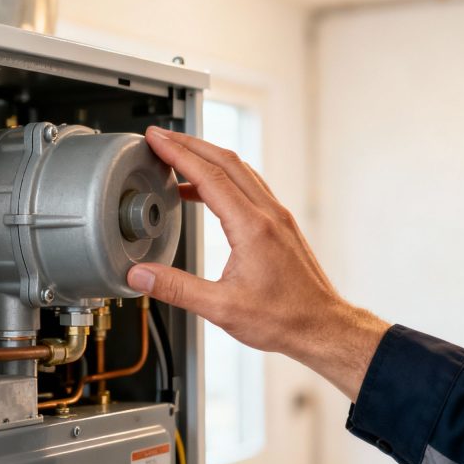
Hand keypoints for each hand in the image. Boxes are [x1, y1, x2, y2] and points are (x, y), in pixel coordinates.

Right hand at [127, 127, 389, 400]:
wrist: (323, 327)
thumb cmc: (284, 319)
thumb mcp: (221, 308)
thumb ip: (176, 288)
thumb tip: (140, 275)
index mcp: (252, 228)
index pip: (209, 176)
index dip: (178, 153)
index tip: (156, 138)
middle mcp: (267, 214)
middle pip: (225, 161)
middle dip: (189, 143)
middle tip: (160, 136)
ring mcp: (277, 217)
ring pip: (239, 170)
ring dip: (207, 156)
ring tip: (177, 155)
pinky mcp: (279, 225)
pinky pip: (248, 186)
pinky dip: (221, 176)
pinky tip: (204, 190)